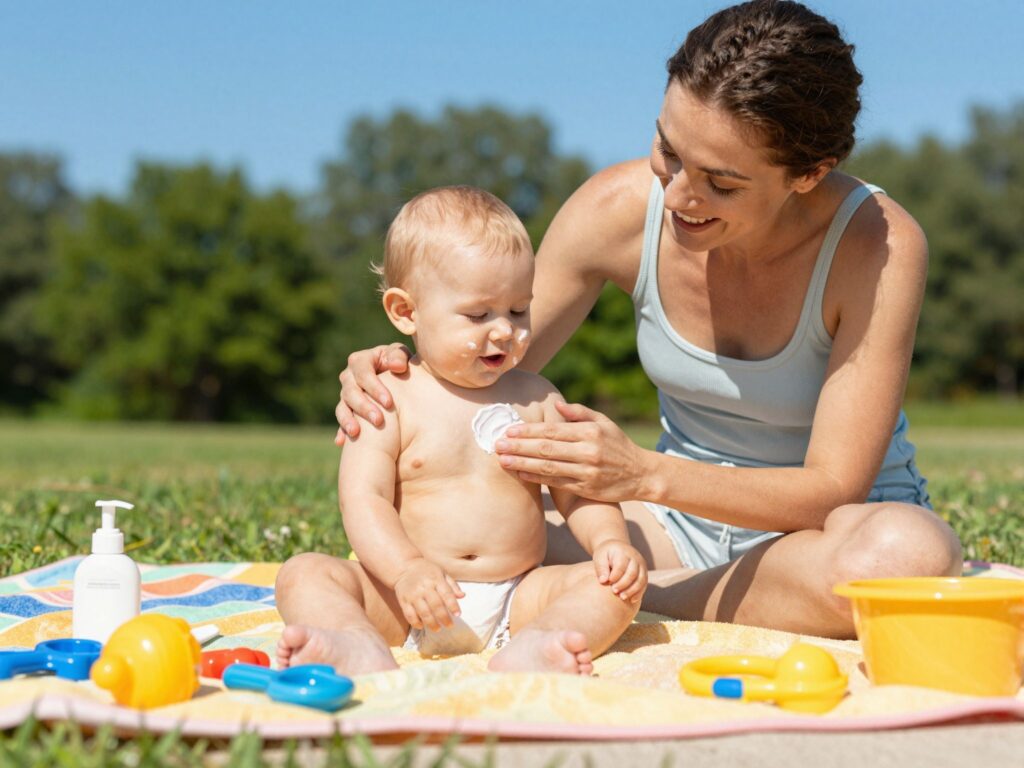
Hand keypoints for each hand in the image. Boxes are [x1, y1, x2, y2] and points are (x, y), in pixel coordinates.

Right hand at [335, 343, 411, 444]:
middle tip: (378, 421)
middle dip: (364, 406)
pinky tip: (340, 442)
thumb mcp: (402, 357)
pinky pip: (341, 421)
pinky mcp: (346, 410)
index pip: (363, 372)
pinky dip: (341, 431)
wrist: (397, 379)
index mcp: (361, 361)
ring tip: (355, 432)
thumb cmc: (401, 365)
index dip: (374, 387)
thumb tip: (396, 366)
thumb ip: (399, 356)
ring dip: (348, 419)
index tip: (389, 402)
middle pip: (350, 391)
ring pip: (342, 406)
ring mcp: (346, 394)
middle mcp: (349, 377)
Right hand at [393, 558, 464, 631]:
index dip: (453, 605)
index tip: (458, 614)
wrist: (405, 567)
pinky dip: (416, 623)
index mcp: (436, 579)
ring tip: (437, 629)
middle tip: (449, 625)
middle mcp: (424, 587)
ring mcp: (413, 595)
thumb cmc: (427, 571)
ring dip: (431, 623)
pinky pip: (409, 615)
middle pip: (436, 605)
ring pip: (423, 612)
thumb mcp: (441, 573)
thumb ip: (452, 585)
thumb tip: (463, 596)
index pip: (446, 594)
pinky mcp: (403, 601)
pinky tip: (422, 626)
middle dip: (444, 618)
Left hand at [495, 401, 648, 501]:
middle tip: (497, 445)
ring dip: (522, 464)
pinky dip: (537, 479)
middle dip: (519, 447)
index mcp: (589, 432)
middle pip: (546, 448)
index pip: (552, 430)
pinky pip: (557, 483)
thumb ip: (580, 413)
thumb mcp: (604, 422)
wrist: (642, 474)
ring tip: (503, 461)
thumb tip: (556, 406)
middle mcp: (587, 451)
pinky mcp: (586, 488)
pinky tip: (521, 475)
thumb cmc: (619, 445)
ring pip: (548, 467)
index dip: (528, 431)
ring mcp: (586, 471)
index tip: (509, 431)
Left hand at [592, 540, 647, 602]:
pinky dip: (639, 593)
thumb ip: (601, 567)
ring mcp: (641, 566)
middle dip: (623, 584)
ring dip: (632, 590)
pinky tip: (631, 600)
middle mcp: (635, 558)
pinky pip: (644, 584)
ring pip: (641, 579)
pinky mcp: (644, 573)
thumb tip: (603, 581)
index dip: (615, 575)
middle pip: (632, 573)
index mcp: (623, 552)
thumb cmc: (606, 554)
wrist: (617, 548)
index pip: (621, 565)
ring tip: (622, 597)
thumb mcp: (600, 557)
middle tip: (614, 591)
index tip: (607, 582)